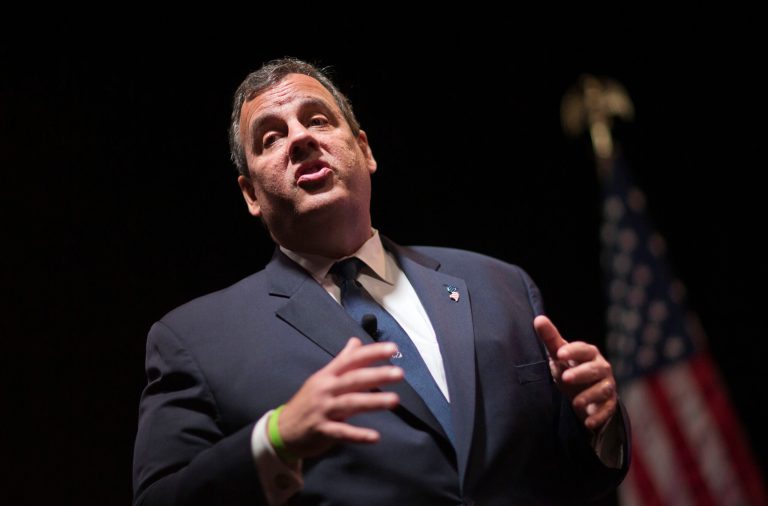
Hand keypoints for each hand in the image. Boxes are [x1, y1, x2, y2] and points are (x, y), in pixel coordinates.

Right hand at [276, 337, 403, 458]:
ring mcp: (323, 410)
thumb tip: (356, 341)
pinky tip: (375, 437)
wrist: (283, 429)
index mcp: (328, 375)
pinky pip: (342, 432)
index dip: (372, 352)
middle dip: (376, 375)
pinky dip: (358, 435)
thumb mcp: (322, 378)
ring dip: (373, 402)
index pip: (352, 359)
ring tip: (395, 400)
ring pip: (350, 403)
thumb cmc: (308, 401)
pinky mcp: (322, 430)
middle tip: (399, 373)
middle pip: (353, 379)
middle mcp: (325, 389)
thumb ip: (342, 361)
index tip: (393, 348)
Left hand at [534, 315, 616, 430]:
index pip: (584, 349)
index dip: (573, 351)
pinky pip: (607, 410)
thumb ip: (550, 339)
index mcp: (589, 354)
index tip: (560, 354)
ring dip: (590, 396)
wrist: (585, 394)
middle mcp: (602, 368)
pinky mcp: (609, 404)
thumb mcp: (560, 356)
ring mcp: (607, 386)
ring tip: (575, 403)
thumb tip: (538, 319)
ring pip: (604, 389)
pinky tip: (588, 421)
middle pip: (596, 369)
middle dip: (582, 373)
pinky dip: (599, 416)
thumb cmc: (571, 369)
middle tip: (565, 378)